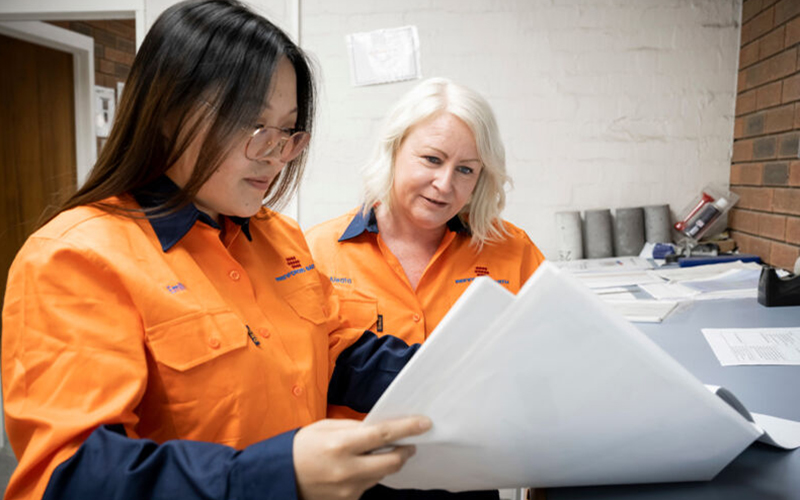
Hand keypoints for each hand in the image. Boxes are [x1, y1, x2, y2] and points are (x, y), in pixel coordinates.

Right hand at [293, 416, 431, 499]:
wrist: (280, 478)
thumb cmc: (302, 447)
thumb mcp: (326, 427)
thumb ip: (355, 428)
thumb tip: (382, 427)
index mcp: (340, 445)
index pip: (383, 435)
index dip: (407, 428)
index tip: (424, 424)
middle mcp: (347, 470)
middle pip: (391, 462)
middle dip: (405, 451)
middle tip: (408, 443)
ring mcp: (348, 490)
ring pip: (381, 475)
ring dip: (385, 463)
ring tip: (373, 453)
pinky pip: (368, 486)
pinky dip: (369, 475)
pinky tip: (356, 468)